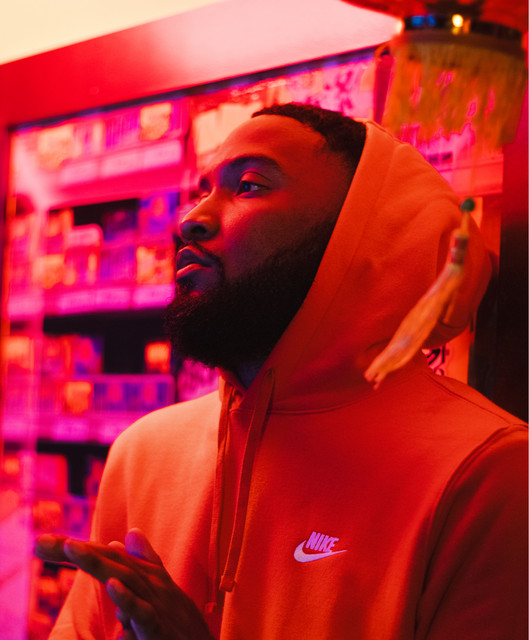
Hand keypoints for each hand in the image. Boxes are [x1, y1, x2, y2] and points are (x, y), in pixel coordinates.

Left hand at [34, 529, 213, 639]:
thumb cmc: (182, 623)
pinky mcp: (160, 627)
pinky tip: (111, 585)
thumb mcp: (163, 590)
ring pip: (125, 578)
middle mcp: (151, 583)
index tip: (43, 543)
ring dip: (98, 562)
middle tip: (42, 542)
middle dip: (77, 550)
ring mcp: (157, 603)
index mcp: (147, 575)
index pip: (108, 556)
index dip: (78, 548)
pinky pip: (143, 612)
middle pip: (111, 561)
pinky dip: (128, 598)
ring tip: (71, 549)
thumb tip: (128, 534)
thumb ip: (146, 562)